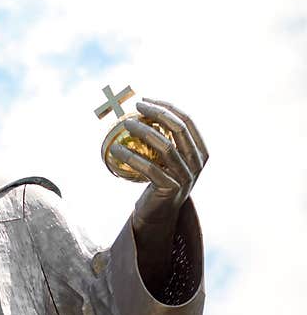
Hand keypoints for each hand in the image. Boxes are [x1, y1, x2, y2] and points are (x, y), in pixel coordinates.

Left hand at [109, 98, 208, 227]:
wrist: (158, 213)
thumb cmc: (158, 180)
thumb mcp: (166, 158)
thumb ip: (162, 138)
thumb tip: (137, 111)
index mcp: (200, 150)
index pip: (186, 120)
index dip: (166, 107)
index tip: (144, 100)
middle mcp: (197, 162)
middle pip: (178, 129)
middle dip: (157, 113)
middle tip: (135, 108)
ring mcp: (186, 176)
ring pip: (165, 147)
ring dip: (143, 132)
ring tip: (125, 124)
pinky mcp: (171, 189)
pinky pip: (150, 168)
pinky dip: (131, 156)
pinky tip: (115, 149)